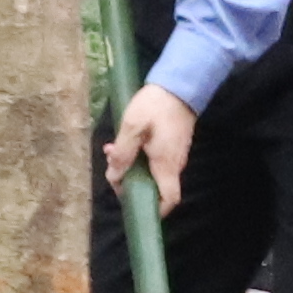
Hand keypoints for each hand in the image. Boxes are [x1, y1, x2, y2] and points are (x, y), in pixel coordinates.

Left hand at [105, 81, 196, 204]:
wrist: (180, 83)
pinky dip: (139, 156)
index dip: (154, 209)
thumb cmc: (156, 105)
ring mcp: (176, 154)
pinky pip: (156, 159)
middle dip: (130, 182)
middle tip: (112, 168)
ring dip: (131, 166)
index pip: (169, 200)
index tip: (133, 202)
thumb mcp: (133, 126)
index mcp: (166, 165)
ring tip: (113, 150)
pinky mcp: (173, 144)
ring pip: (153, 172)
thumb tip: (114, 176)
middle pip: (155, 187)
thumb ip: (123, 153)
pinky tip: (125, 141)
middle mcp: (174, 164)